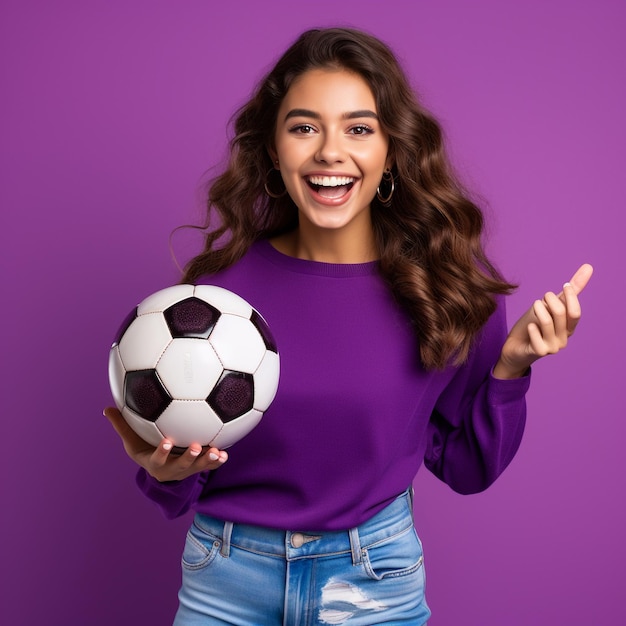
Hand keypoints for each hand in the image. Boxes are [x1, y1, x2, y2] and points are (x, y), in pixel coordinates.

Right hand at [103, 407, 227, 481]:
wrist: (160, 469)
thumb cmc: (144, 448)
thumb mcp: (132, 440)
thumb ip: (122, 425)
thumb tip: (107, 408)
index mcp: (154, 462)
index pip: (157, 459)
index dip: (162, 452)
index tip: (167, 441)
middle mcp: (171, 469)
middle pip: (180, 466)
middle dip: (187, 458)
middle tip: (195, 446)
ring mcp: (186, 470)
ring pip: (197, 467)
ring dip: (207, 460)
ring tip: (216, 451)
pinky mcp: (198, 468)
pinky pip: (209, 466)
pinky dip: (217, 460)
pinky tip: (225, 452)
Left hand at [493, 264, 592, 378]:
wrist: (514, 347)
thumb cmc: (533, 324)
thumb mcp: (549, 305)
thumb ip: (569, 290)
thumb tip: (588, 267)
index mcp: (568, 328)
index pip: (575, 312)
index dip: (570, 296)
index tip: (563, 286)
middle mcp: (563, 339)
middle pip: (561, 314)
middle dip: (550, 300)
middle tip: (542, 298)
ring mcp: (552, 347)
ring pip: (547, 321)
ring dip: (538, 309)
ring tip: (535, 305)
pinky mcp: (539, 352)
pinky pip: (536, 335)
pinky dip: (531, 327)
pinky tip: (530, 326)